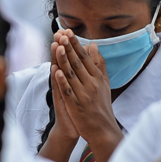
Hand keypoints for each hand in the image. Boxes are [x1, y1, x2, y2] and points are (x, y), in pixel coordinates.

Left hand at [53, 29, 123, 148]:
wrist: (103, 130)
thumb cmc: (101, 105)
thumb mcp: (104, 82)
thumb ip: (98, 63)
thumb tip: (93, 45)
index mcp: (98, 77)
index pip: (85, 57)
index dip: (76, 44)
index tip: (68, 32)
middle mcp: (92, 84)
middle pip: (78, 63)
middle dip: (69, 47)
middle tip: (62, 34)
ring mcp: (84, 94)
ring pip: (71, 74)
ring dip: (64, 59)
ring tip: (57, 46)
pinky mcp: (76, 105)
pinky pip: (68, 91)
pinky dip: (62, 80)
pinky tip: (56, 70)